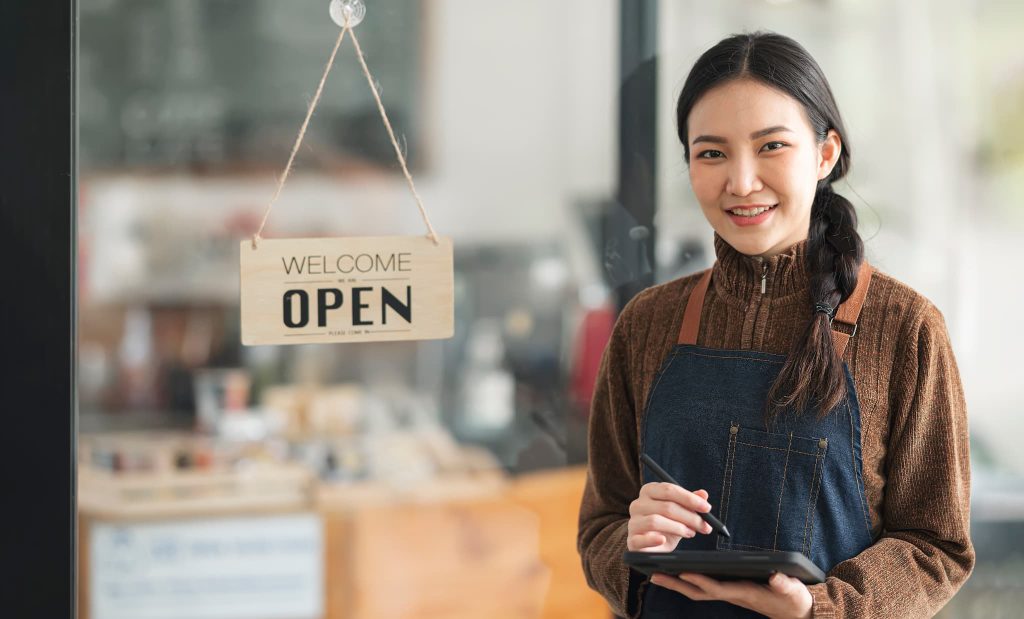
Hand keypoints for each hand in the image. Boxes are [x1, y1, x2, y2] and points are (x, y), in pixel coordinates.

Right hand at [627, 482, 713, 551]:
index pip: (668, 489)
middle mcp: (638, 504)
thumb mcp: (681, 513)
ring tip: (690, 533)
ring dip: (678, 528)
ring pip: (656, 521)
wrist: (653, 547)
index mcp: (649, 491)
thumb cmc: (667, 526)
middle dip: (690, 517)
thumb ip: (690, 502)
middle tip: (705, 526)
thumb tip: (703, 494)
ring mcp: (633, 522)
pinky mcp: (632, 540)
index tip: (706, 508)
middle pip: (666, 506)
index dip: (689, 498)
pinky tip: (664, 540)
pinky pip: (641, 538)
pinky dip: (654, 539)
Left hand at [649, 571, 811, 618]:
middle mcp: (731, 594)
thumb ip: (785, 585)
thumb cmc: (793, 599)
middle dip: (676, 584)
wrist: (795, 611)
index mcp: (744, 593)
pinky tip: (676, 572)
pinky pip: (704, 585)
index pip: (717, 588)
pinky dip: (688, 579)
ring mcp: (728, 593)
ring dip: (677, 583)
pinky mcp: (729, 589)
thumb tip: (776, 578)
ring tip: (655, 572)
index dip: (700, 581)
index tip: (683, 573)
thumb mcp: (793, 591)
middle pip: (698, 591)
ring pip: (698, 590)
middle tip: (653, 575)